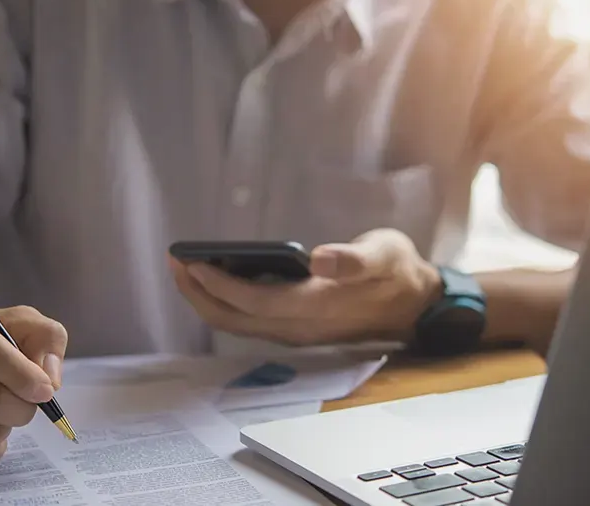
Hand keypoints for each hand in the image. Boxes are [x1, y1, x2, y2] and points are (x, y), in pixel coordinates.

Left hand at [171, 229, 441, 345]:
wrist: (415, 304)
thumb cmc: (396, 272)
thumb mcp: (385, 257)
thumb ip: (354, 261)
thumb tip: (320, 259)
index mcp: (317, 307)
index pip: (255, 303)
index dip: (221, 285)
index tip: (193, 262)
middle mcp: (300, 327)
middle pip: (235, 319)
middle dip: (199, 293)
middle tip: (174, 260)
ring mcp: (296, 332)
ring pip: (238, 324)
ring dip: (207, 299)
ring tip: (184, 269)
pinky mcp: (295, 328)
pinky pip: (248, 322)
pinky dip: (225, 303)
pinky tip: (215, 280)